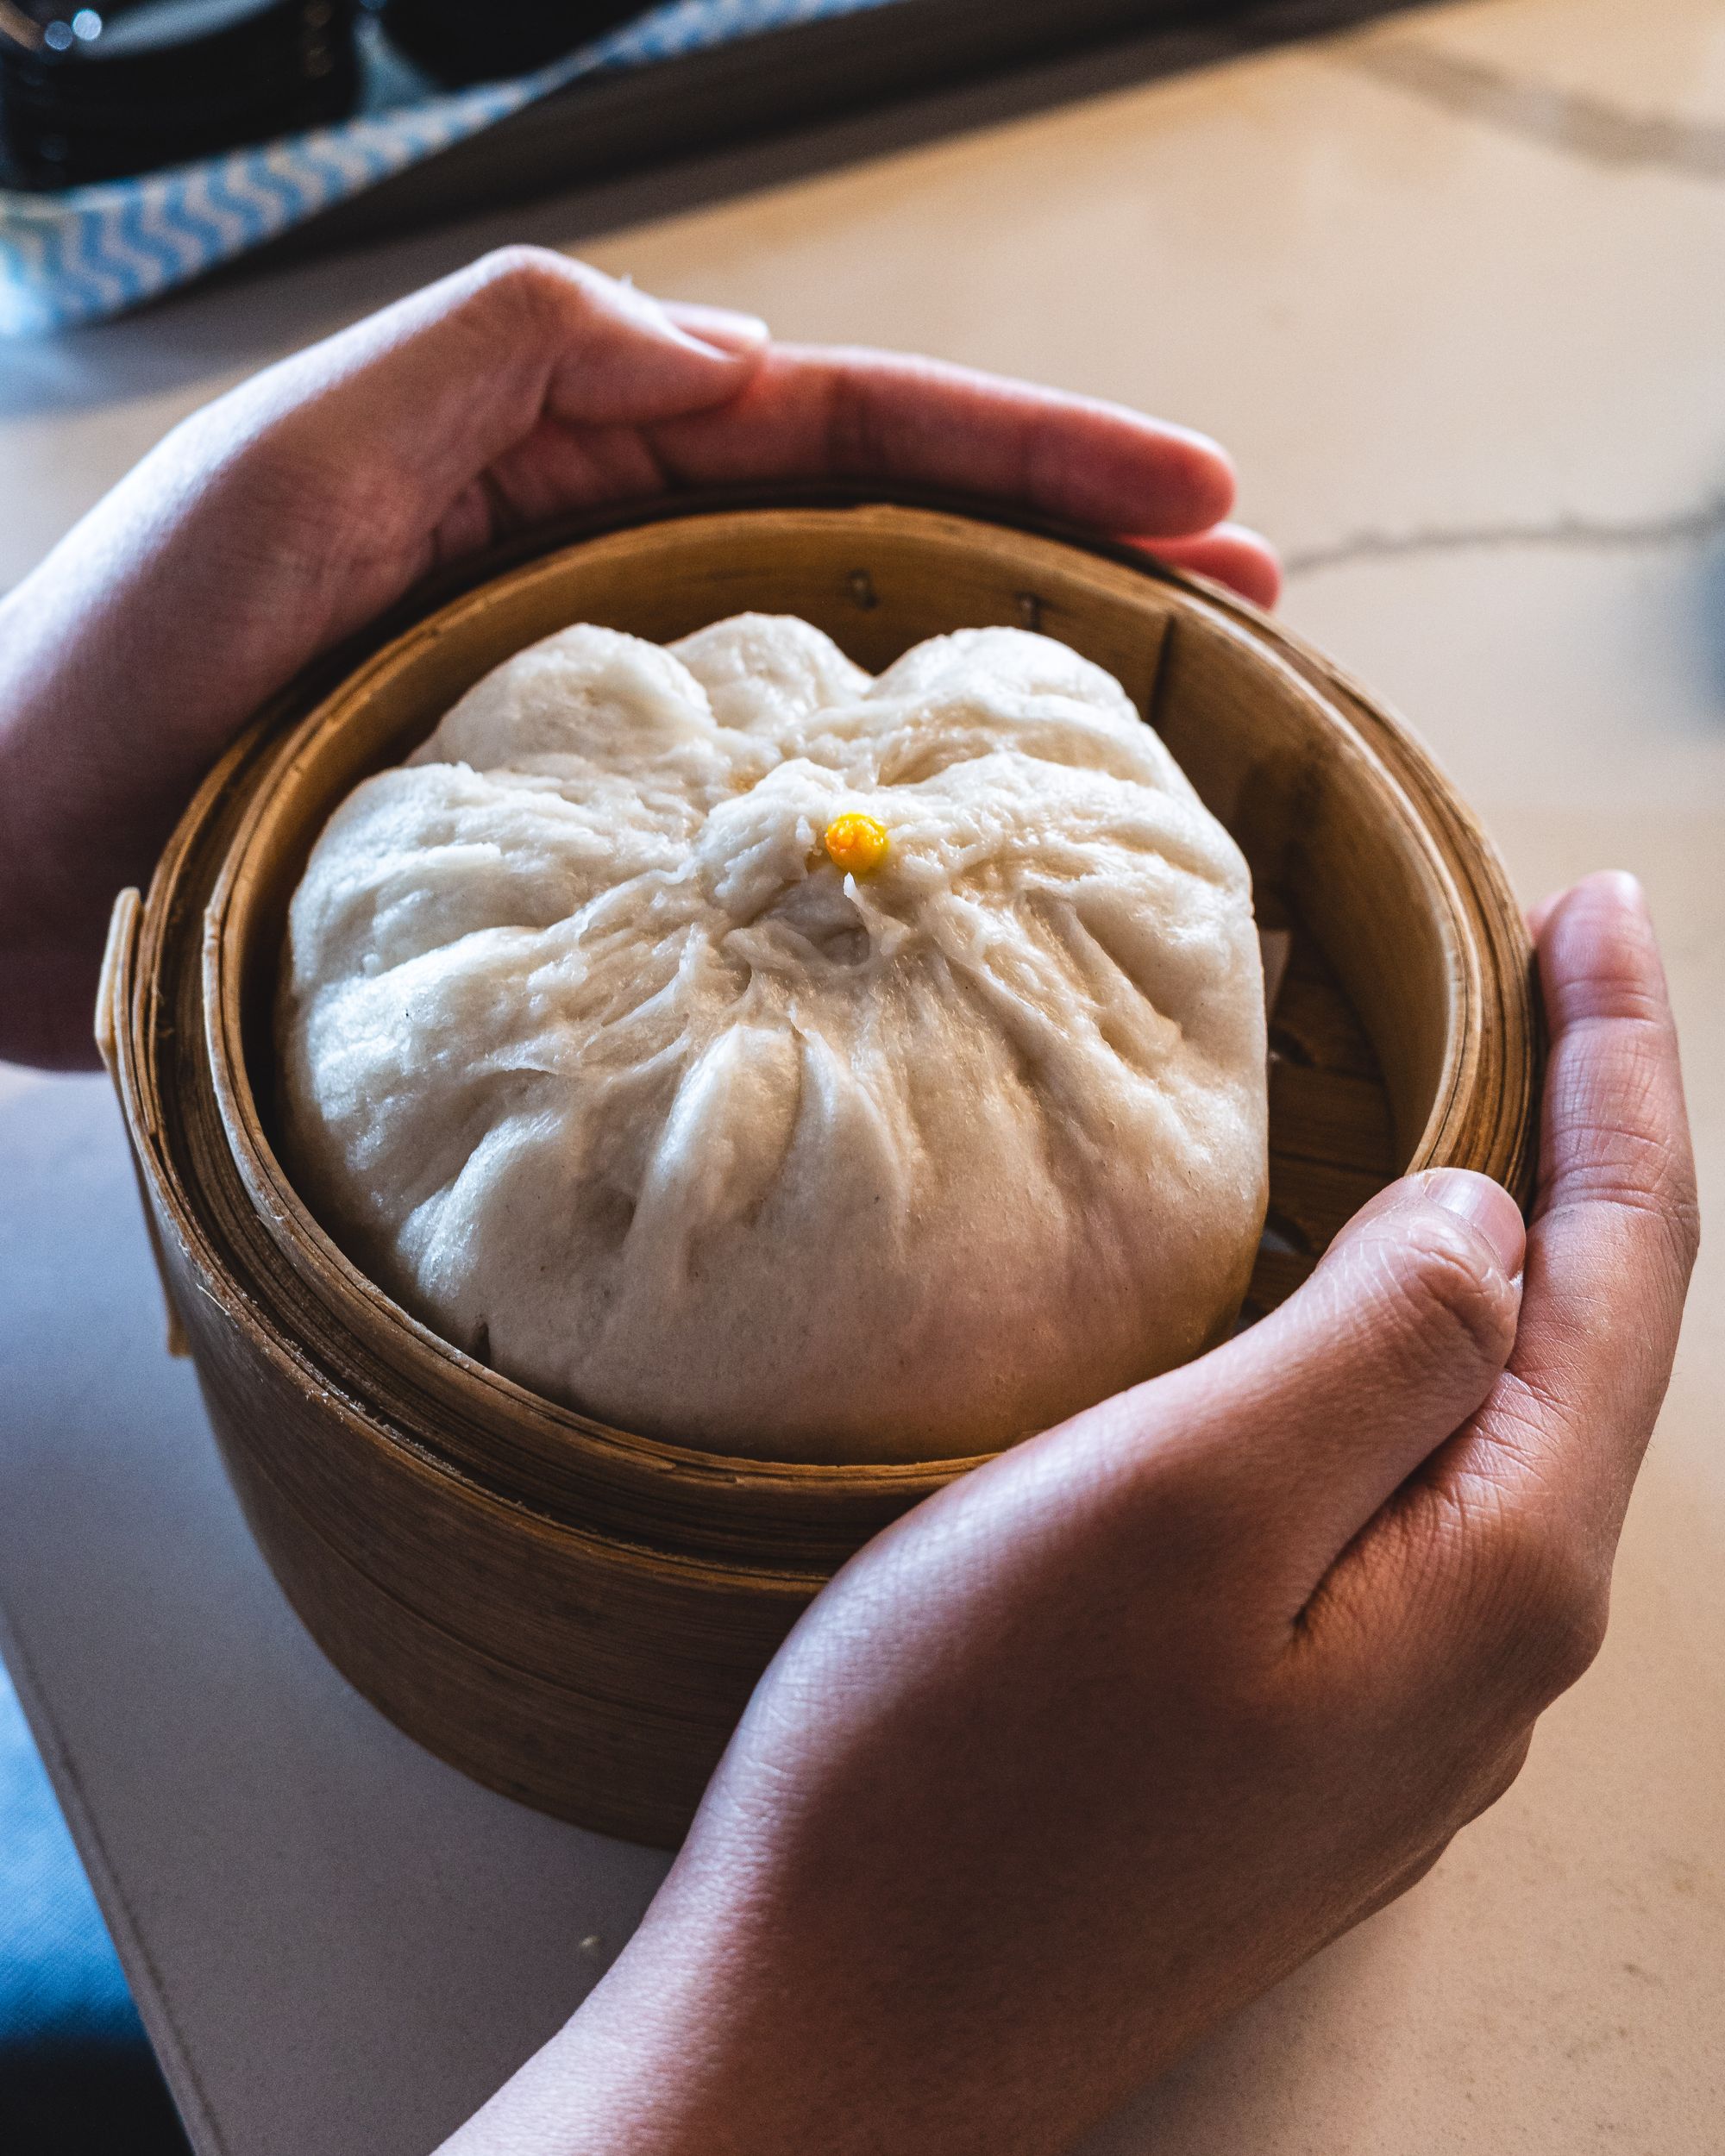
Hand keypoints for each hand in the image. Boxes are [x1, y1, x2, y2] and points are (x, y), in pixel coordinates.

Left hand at [0, 246, 1273, 1067]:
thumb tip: (738, 361)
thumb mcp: (288, 457)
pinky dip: (875, 828)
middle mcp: (603, 579)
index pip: (842, 427)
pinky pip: (761, 820)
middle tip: (1248, 607)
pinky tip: (966, 872)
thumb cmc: (109, 667)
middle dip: (1073, 557)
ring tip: (1166, 725)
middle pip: (887, 543)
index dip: (1031, 455)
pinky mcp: (575, 847)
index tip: (1198, 495)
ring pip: (846, 679)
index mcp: (561, 463)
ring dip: (1006, 690)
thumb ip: (500, 358)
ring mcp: (601, 719)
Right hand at [439, 872, 1695, 2155]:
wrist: (850, 2030)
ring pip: (1489, 1426)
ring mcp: (1395, 1711)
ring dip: (1496, 1258)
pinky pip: (1400, 1503)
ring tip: (1472, 1123)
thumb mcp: (1178, 1503)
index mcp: (1494, 1574)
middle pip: (1581, 1348)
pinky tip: (1350, 1334)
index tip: (1591, 909)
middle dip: (1581, 1147)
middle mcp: (1485, 1652)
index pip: (1622, 1269)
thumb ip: (1373, 1348)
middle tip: (1549, 982)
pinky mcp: (1297, 1735)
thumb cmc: (970, 1764)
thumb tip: (1483, 1224)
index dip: (1621, 1068)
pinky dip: (1403, 1369)